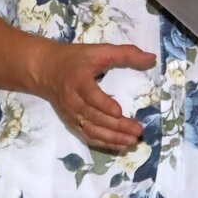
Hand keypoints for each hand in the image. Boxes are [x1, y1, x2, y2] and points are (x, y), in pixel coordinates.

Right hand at [31, 42, 155, 151]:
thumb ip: (126, 54)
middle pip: (95, 117)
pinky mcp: (72, 123)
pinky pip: (88, 137)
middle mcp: (73, 100)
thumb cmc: (75, 59)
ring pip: (92, 131)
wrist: (45, 70)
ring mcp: (71, 115)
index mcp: (78, 80)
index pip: (90, 95)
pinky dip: (104, 144)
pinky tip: (120, 146)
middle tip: (138, 130)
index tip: (119, 112)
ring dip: (112, 139)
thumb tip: (151, 59)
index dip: (103, 104)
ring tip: (132, 142)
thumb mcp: (99, 51)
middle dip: (117, 126)